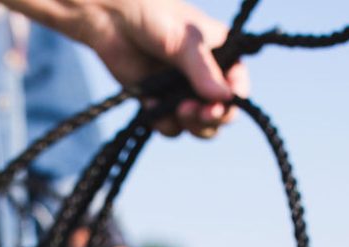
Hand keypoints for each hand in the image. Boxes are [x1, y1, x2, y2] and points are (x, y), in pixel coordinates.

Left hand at [61, 0, 248, 136]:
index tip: (217, 108)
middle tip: (193, 112)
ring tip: (177, 110)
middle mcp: (206, 78)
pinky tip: (150, 102)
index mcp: (222, 56)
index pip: (238, 88)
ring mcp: (182, 93)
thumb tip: (226, 99)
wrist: (111, 19)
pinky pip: (170, 127)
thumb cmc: (154, 17)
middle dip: (210, 118)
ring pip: (198, 127)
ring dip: (190, 125)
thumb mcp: (185, 42)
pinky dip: (162, 120)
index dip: (232, 103)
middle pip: (221, 115)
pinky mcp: (159, 104)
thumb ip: (203, 72)